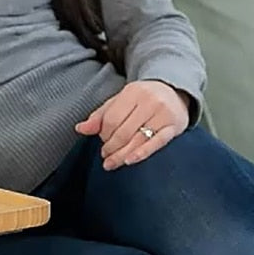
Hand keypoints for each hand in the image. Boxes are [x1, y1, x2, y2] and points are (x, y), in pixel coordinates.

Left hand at [75, 81, 190, 169]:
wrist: (175, 91)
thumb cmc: (142, 98)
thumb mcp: (120, 101)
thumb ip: (100, 116)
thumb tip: (80, 129)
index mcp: (133, 92)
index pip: (111, 119)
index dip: (103, 134)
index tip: (102, 141)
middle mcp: (150, 102)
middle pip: (123, 132)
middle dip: (111, 147)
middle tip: (105, 155)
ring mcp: (163, 114)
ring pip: (138, 140)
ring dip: (121, 155)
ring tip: (111, 163)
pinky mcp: (174, 127)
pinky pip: (157, 143)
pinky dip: (141, 153)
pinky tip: (129, 161)